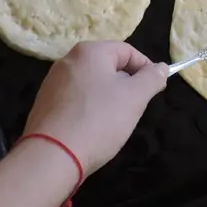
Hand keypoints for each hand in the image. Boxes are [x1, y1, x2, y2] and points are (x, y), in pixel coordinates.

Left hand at [23, 41, 167, 174]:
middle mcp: (67, 60)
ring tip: (114, 122)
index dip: (146, 68)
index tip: (155, 90)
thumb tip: (162, 67)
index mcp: (89, 52)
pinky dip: (89, 109)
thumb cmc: (98, 120)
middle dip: (126, 85)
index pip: (127, 51)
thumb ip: (152, 78)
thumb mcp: (134, 98)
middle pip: (108, 66)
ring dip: (108, 99)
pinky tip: (93, 129)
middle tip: (135, 108)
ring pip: (92, 84)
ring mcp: (53, 82)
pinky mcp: (45, 104)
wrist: (52, 156)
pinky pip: (76, 100)